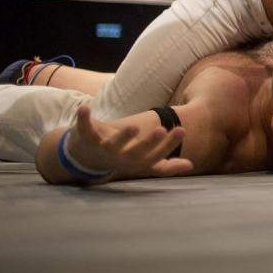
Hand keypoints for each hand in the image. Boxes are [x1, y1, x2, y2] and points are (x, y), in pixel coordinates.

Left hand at [68, 106, 191, 180]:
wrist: (84, 160)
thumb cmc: (122, 158)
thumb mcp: (144, 163)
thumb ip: (165, 165)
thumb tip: (190, 165)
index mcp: (136, 162)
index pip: (156, 155)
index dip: (169, 144)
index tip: (182, 129)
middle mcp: (120, 158)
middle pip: (135, 153)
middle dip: (148, 143)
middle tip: (162, 129)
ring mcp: (102, 149)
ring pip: (112, 144)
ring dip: (122, 136)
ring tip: (133, 126)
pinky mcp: (86, 138)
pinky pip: (84, 129)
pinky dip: (83, 119)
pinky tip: (84, 108)